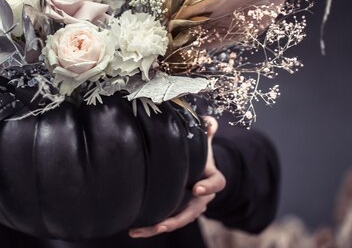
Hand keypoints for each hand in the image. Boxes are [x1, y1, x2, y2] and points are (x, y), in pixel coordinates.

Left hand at [129, 115, 225, 237]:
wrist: (195, 165)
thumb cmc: (198, 151)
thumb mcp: (202, 139)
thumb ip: (205, 129)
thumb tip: (209, 121)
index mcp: (212, 177)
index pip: (217, 183)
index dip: (208, 186)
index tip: (196, 188)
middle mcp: (203, 196)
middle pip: (194, 211)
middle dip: (179, 218)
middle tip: (165, 224)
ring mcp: (190, 206)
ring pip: (178, 220)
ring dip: (161, 227)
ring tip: (143, 230)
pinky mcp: (175, 211)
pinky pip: (165, 222)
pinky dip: (151, 228)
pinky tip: (134, 230)